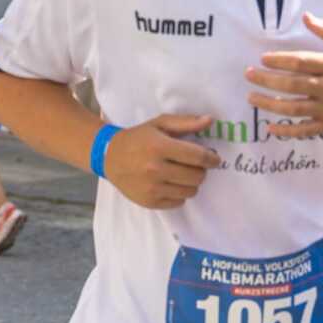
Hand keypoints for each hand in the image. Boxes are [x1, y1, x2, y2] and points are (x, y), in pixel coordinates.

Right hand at [105, 114, 222, 208]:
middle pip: (196, 176)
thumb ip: (186, 122)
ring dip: (191, 183)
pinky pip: (178, 202)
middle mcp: (155, 169)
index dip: (211, 158)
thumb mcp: (159, 124)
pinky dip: (179, 194)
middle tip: (193, 165)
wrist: (109, 157)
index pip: (197, 156)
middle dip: (201, 170)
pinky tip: (170, 184)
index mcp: (159, 147)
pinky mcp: (149, 202)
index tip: (214, 159)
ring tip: (182, 174)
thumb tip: (210, 120)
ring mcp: (152, 188)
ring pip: (190, 191)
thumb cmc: (137, 138)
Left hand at [245, 13, 322, 135]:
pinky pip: (305, 129)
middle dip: (266, 80)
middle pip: (292, 85)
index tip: (263, 59)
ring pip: (294, 108)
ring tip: (251, 98)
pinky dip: (287, 130)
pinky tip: (270, 127)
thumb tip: (306, 16)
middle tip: (248, 75)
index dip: (279, 61)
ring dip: (269, 104)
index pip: (301, 62)